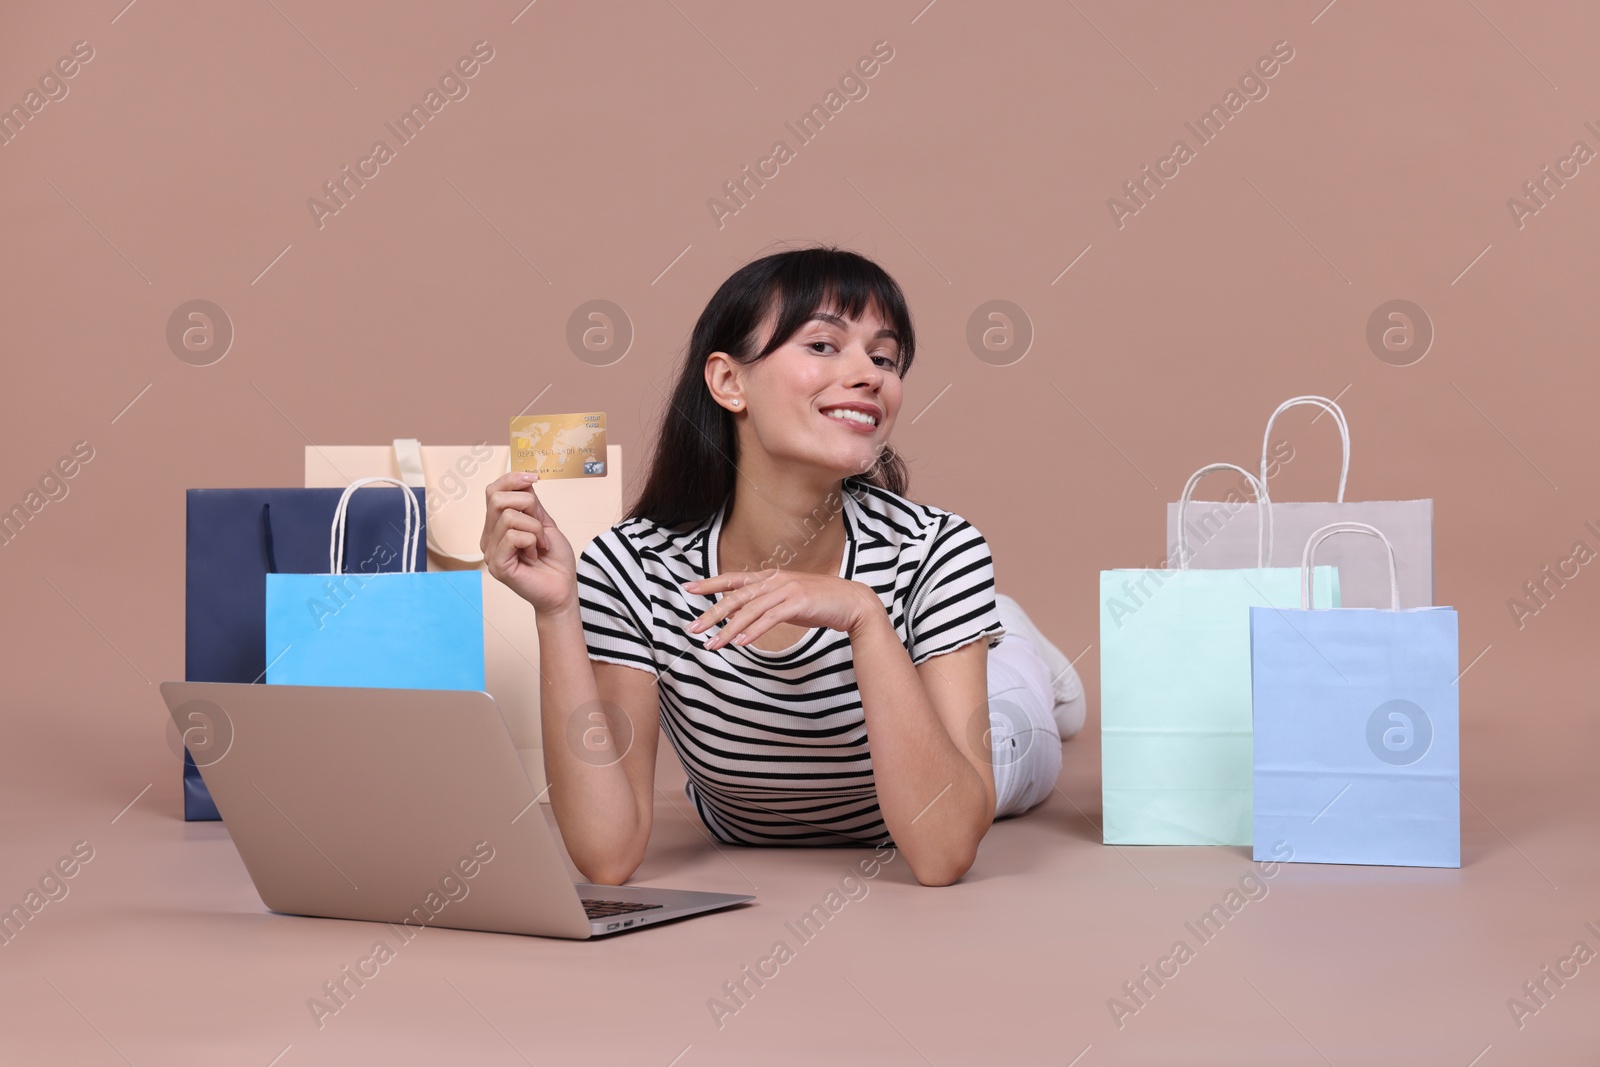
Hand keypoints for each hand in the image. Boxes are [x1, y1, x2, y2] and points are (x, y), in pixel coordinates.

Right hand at [480, 471, 578, 615]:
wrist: (562, 590)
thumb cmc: (555, 560)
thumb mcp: (544, 523)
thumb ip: (531, 504)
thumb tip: (523, 479)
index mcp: (497, 526)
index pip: (492, 491)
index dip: (511, 479)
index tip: (534, 478)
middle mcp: (489, 538)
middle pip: (496, 498)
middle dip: (526, 503)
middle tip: (541, 526)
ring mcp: (491, 552)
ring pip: (508, 516)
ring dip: (535, 528)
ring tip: (541, 545)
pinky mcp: (497, 565)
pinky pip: (513, 536)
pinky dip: (532, 540)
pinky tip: (535, 554)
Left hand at [682, 567, 883, 649]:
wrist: (853, 603)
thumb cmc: (820, 602)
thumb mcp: (788, 599)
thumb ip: (766, 603)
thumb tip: (744, 614)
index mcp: (771, 577)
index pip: (734, 579)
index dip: (710, 583)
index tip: (688, 589)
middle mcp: (776, 580)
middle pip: (736, 597)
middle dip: (712, 613)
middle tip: (693, 628)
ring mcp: (787, 589)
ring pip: (750, 610)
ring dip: (729, 629)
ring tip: (713, 645)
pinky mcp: (799, 602)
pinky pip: (770, 619)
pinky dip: (754, 631)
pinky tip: (741, 643)